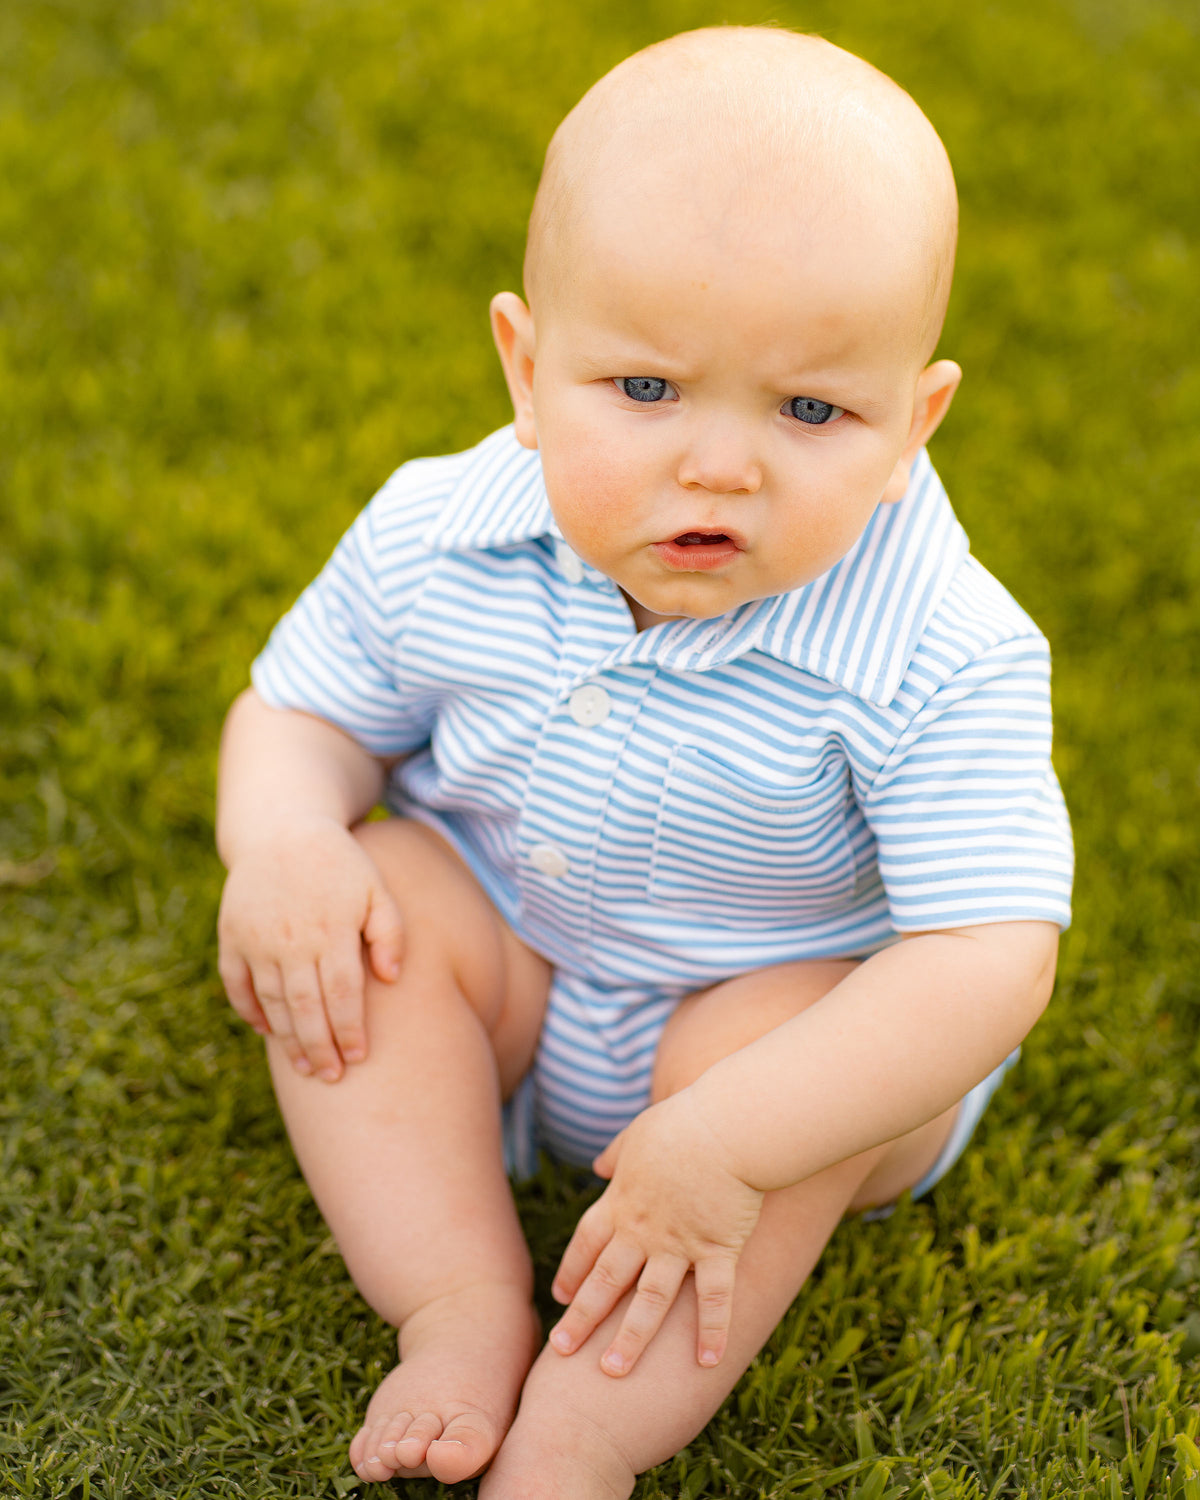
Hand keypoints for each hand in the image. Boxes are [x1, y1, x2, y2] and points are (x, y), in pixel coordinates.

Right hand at [216, 815, 404, 1080]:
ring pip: (272, 1002)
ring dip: (287, 1039)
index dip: (350, 1030)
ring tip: (305, 1067)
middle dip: (319, 1048)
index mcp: (332, 929)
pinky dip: (249, 1010)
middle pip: (307, 1008)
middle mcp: (292, 939)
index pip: (343, 995)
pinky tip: (267, 1032)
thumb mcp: (376, 889)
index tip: (358, 1058)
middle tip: (332, 1078)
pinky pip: (236, 984)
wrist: (282, 829)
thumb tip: (391, 979)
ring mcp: (257, 938)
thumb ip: (391, 933)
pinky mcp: (231, 935)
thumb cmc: (340, 865)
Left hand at [548, 1088, 763, 1376]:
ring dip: (630, 1338)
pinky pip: (714, 1297)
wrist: (724, 1125)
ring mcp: (680, 1244)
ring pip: (649, 1301)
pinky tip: (708, 1361)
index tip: (560, 1296)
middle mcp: (643, 1230)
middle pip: (606, 1280)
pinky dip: (712, 1330)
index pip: (587, 1243)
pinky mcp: (717, 1248)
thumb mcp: (637, 1134)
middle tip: (560, 1349)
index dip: (572, 1270)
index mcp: (622, 1200)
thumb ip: (616, 1154)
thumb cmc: (682, 1123)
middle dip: (582, 1316)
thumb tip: (598, 1163)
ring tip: (613, 1371)